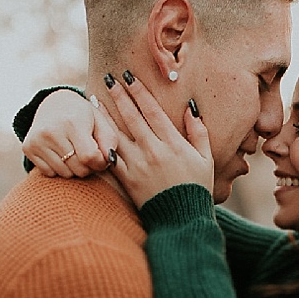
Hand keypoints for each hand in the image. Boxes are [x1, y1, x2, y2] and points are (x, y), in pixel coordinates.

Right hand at [23, 89, 118, 176]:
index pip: (89, 157)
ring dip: (74, 168)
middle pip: (79, 169)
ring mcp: (37, 140)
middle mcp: (51, 131)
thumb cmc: (83, 115)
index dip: (100, 163)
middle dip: (88, 167)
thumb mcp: (101, 122)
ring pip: (65, 174)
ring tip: (74, 151)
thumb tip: (109, 161)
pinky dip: (59, 168)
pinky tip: (60, 153)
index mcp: (72, 122)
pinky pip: (50, 173)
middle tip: (87, 153)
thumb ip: (110, 141)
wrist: (54, 103)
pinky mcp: (28, 148)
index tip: (101, 157)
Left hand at [102, 71, 211, 206]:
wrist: (181, 221)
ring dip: (104, 115)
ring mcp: (138, 165)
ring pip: (116, 134)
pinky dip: (101, 142)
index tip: (129, 77)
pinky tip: (93, 131)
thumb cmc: (196, 189)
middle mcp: (153, 151)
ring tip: (94, 99)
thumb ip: (198, 132)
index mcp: (173, 144)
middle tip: (109, 79)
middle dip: (119, 96)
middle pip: (132, 117)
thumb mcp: (206, 159)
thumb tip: (191, 107)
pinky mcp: (127, 179)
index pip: (152, 111)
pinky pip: (111, 157)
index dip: (139, 91)